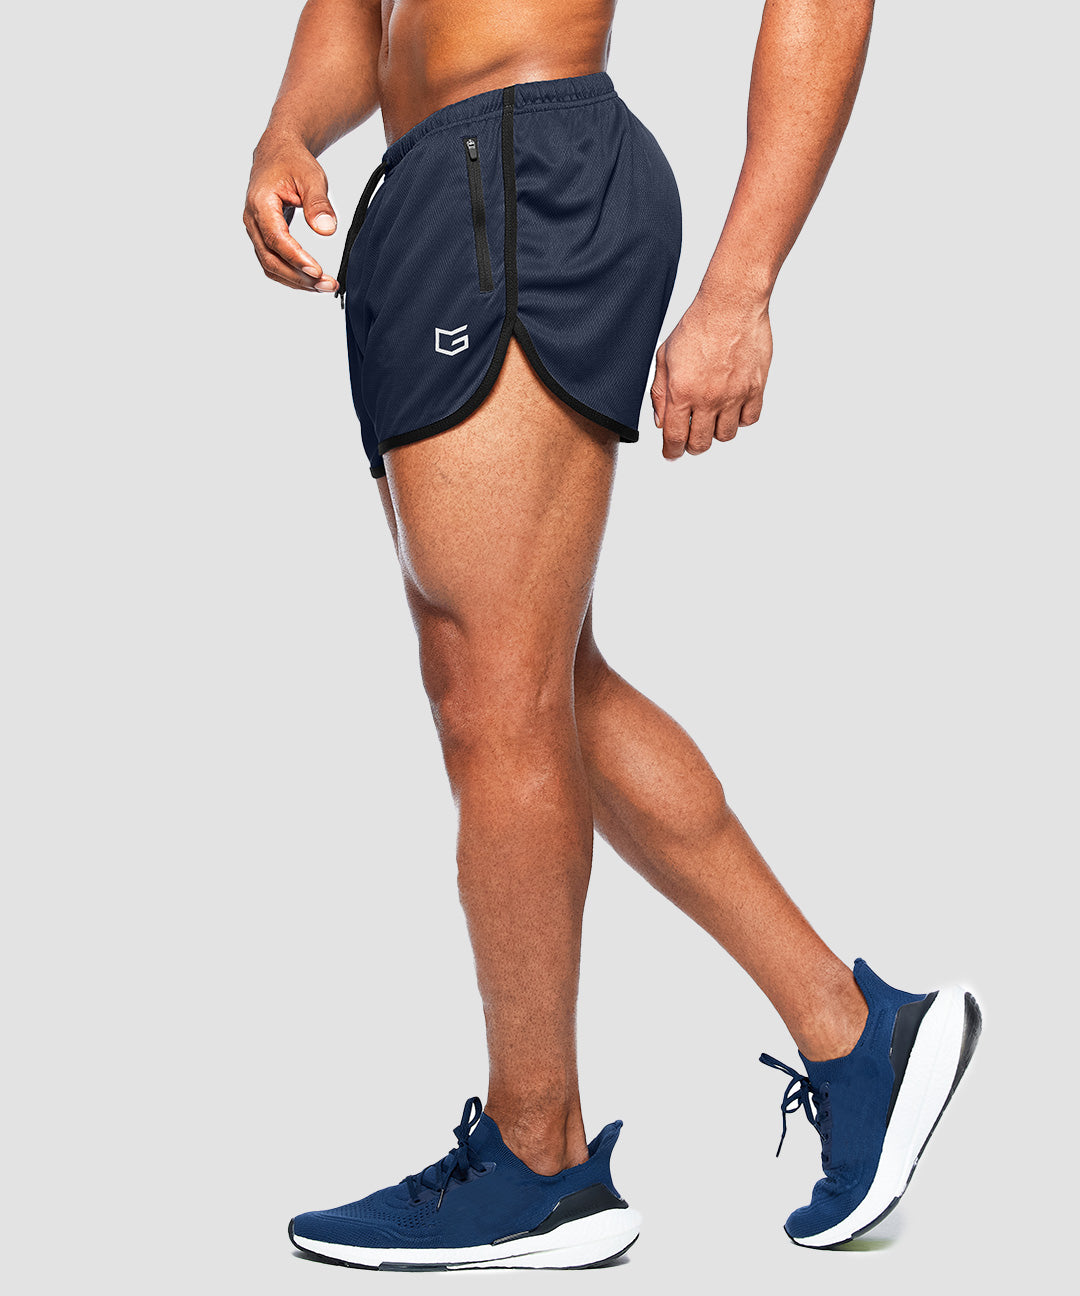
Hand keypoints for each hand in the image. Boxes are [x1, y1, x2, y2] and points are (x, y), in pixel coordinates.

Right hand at [244, 133, 338, 291]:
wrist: (278, 153)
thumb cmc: (294, 163)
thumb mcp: (312, 177)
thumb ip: (318, 203)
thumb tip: (326, 230)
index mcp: (261, 204)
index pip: (276, 239)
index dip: (296, 258)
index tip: (318, 271)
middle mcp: (253, 220)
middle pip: (271, 260)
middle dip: (299, 277)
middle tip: (328, 285)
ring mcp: (255, 231)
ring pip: (271, 266)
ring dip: (296, 281)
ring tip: (324, 286)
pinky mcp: (263, 237)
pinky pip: (273, 262)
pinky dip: (292, 274)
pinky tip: (312, 279)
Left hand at [650, 291, 772, 458]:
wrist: (731, 304)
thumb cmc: (697, 324)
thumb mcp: (664, 356)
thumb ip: (659, 392)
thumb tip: (660, 420)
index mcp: (681, 392)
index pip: (674, 438)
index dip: (671, 452)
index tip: (671, 453)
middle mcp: (708, 399)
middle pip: (700, 444)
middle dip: (691, 445)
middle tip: (690, 436)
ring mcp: (733, 396)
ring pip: (725, 436)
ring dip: (716, 432)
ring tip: (712, 417)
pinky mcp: (755, 388)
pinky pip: (749, 420)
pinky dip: (740, 419)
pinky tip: (733, 408)